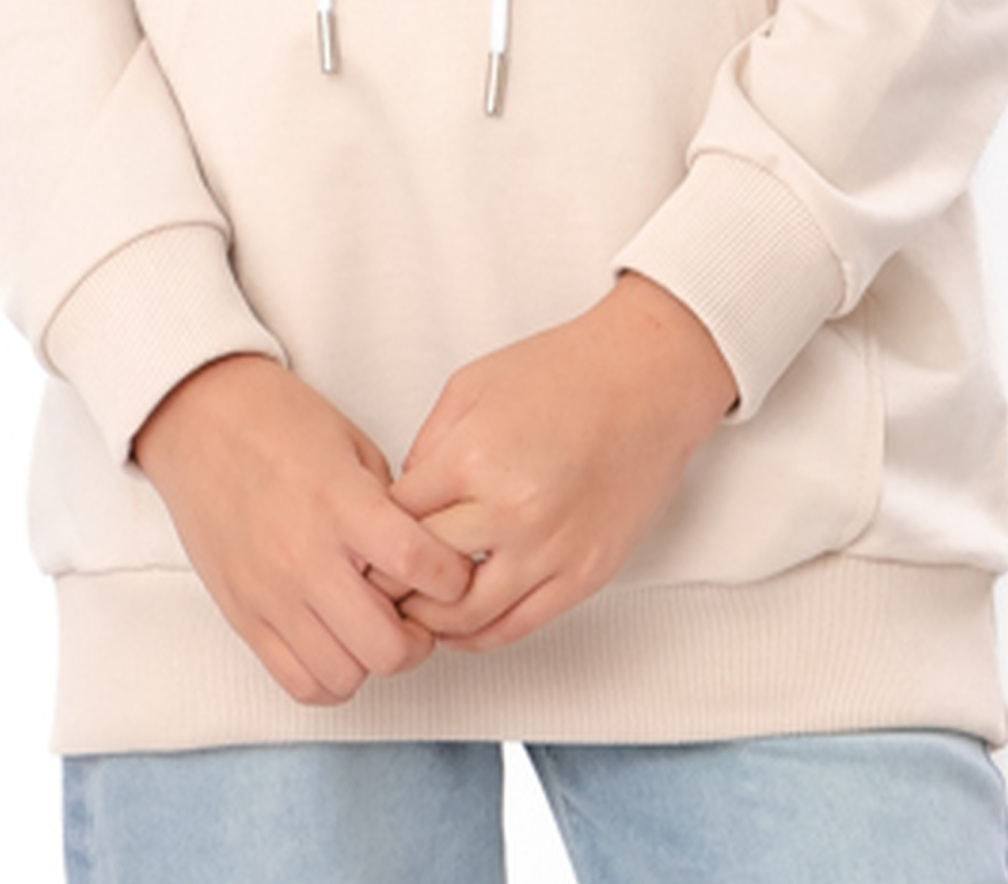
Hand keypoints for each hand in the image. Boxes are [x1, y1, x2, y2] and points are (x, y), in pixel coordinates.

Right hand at [133, 355, 476, 706]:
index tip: (455, 572)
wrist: (200, 419)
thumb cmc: (279, 421)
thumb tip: (426, 556)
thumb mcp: (354, 446)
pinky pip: (298, 682)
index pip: (418, 565)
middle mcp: (306, 557)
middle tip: (420, 614)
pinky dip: (330, 676)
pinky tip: (339, 643)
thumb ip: (391, 506)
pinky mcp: (244, 616)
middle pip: (387, 647)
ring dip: (373, 660)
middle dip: (420, 638)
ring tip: (375, 627)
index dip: (453, 578)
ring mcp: (271, 595)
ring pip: (345, 676)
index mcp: (341, 504)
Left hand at [389, 274, 735, 653]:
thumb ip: (429, 449)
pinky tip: (460, 627)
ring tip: (414, 612)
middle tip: (373, 590)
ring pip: (466, 619)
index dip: (369, 541)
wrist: (647, 378)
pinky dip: (480, 637)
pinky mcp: (585, 574)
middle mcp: (511, 511)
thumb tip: (404, 504)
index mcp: (473, 459)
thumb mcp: (471, 387)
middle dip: (390, 586)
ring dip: (431, 622)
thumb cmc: (564, 371)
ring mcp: (551, 549)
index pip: (395, 526)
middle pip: (423, 577)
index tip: (360, 548)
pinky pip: (518, 627)